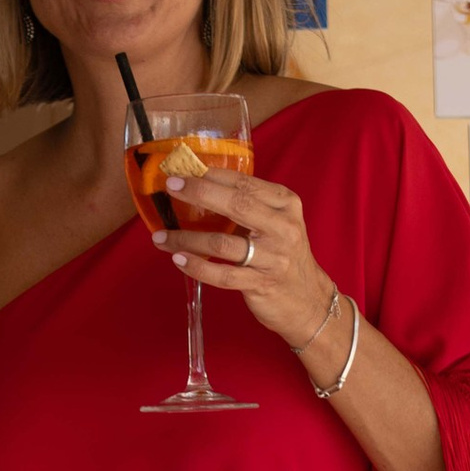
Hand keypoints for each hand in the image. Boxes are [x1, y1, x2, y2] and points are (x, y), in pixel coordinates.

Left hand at [155, 169, 342, 362]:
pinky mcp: (261, 284)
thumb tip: (199, 184)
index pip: (244, 183)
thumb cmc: (282, 254)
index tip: (183, 170)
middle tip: (171, 187)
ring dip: (186, 238)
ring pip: (222, 243)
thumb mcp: (276, 222)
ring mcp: (273, 257)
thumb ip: (247, 205)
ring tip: (161, 237)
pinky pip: (223, 275)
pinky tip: (178, 259)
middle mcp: (283, 227)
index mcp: (285, 204)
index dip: (211, 176)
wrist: (308, 300)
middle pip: (236, 205)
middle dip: (199, 193)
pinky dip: (197, 266)